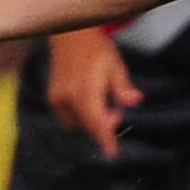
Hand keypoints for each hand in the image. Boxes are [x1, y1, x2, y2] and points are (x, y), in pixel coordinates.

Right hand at [46, 28, 142, 156]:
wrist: (70, 35)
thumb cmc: (97, 49)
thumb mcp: (116, 65)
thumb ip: (123, 87)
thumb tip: (136, 101)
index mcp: (85, 91)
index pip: (97, 122)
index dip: (105, 139)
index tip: (112, 155)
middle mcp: (68, 97)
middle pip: (87, 126)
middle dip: (102, 127)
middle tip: (116, 113)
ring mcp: (57, 98)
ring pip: (77, 124)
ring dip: (91, 121)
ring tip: (103, 103)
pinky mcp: (53, 97)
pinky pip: (68, 117)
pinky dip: (81, 115)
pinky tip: (90, 99)